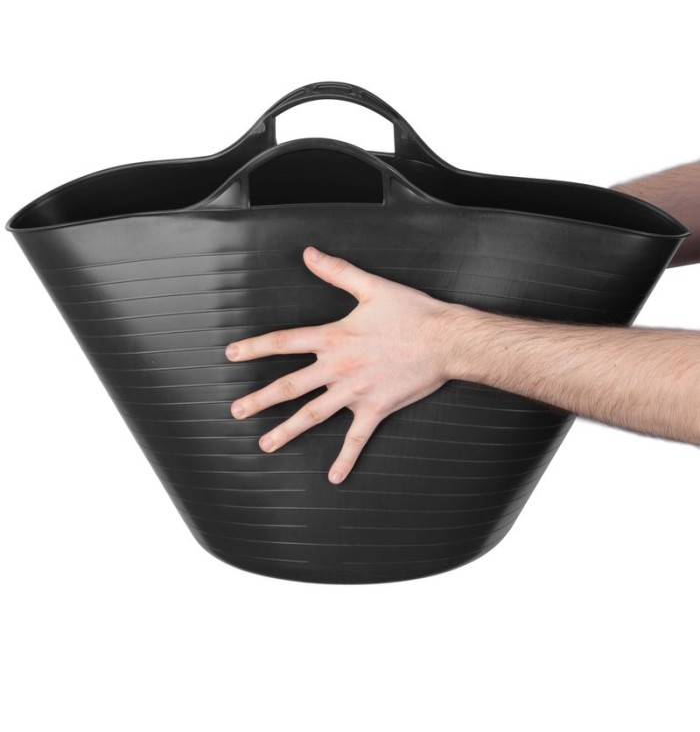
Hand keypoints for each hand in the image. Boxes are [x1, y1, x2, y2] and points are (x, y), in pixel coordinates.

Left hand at [224, 245, 473, 484]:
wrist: (446, 340)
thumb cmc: (412, 312)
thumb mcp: (372, 287)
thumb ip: (337, 271)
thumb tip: (309, 254)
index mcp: (334, 337)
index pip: (284, 342)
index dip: (254, 347)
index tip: (231, 354)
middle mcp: (338, 368)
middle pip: (289, 386)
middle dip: (259, 400)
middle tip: (235, 411)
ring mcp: (355, 392)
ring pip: (313, 415)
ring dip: (287, 431)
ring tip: (265, 445)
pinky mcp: (376, 409)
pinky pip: (357, 440)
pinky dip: (345, 460)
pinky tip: (333, 478)